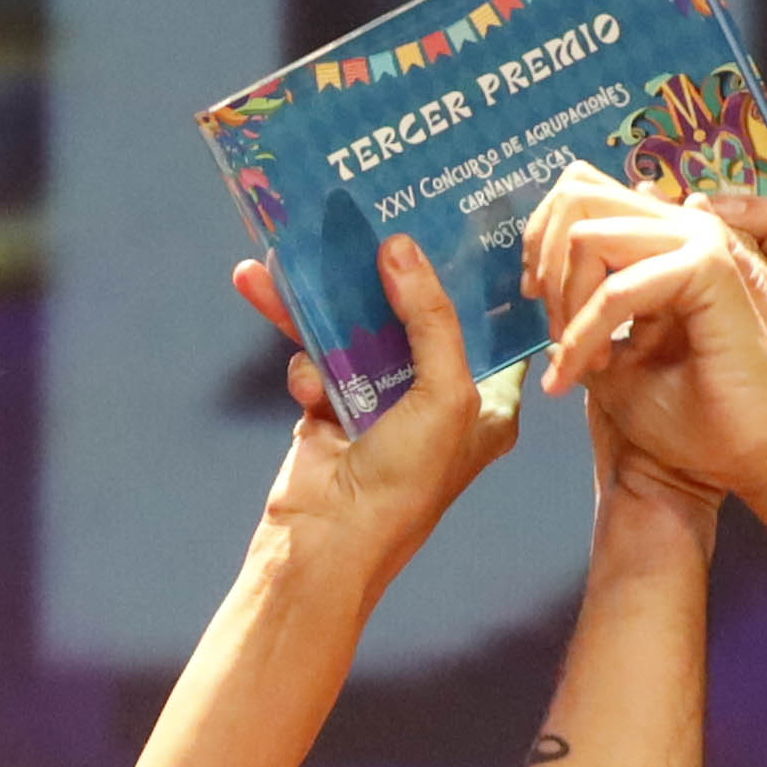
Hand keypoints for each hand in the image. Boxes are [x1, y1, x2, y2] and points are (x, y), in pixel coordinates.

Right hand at [235, 231, 523, 551]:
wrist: (326, 543)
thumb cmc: (406, 480)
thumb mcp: (444, 394)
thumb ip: (430, 317)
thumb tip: (399, 249)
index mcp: (485, 403)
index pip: (487, 326)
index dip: (471, 278)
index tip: (452, 223)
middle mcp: (435, 400)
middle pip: (412, 317)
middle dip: (385, 276)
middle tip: (365, 224)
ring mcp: (379, 404)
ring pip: (352, 333)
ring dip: (317, 305)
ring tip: (279, 265)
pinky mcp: (327, 411)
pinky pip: (314, 363)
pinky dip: (304, 365)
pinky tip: (303, 385)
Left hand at [522, 164, 766, 516]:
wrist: (743, 455)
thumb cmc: (684, 417)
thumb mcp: (606, 355)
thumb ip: (577, 310)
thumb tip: (536, 283)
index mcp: (660, 240)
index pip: (580, 192)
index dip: (540, 240)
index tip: (535, 301)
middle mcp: (680, 228)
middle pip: (575, 196)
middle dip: (546, 268)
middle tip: (554, 336)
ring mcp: (698, 240)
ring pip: (587, 236)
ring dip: (567, 307)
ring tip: (578, 363)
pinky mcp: (709, 267)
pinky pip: (617, 286)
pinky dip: (589, 332)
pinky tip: (592, 370)